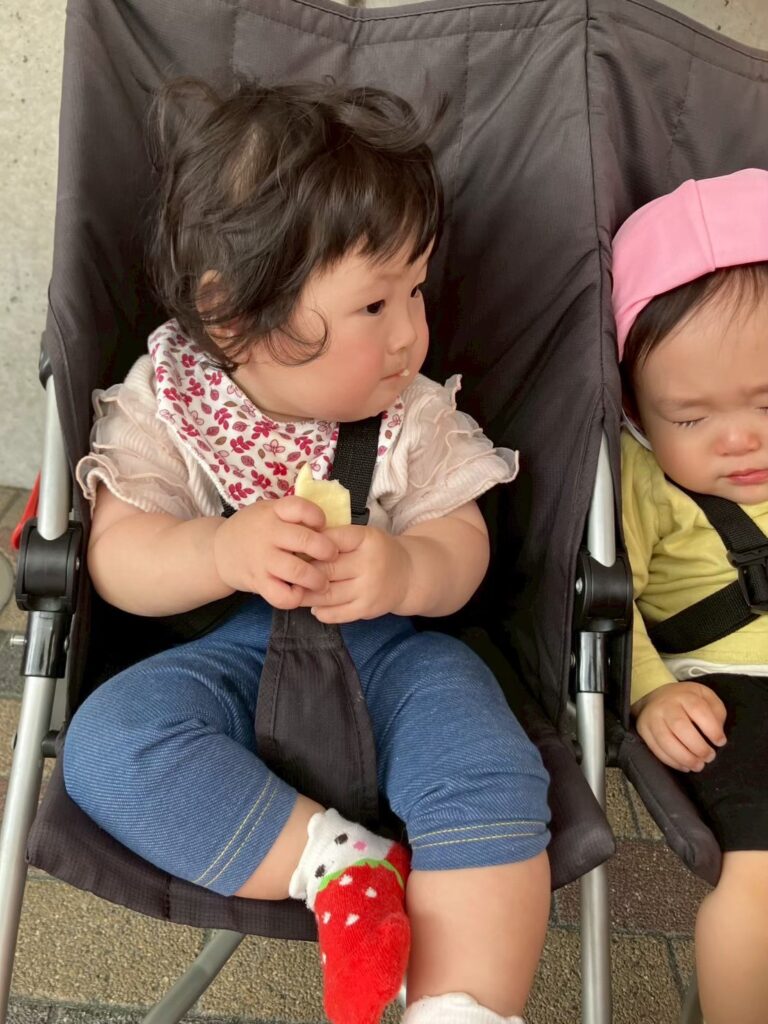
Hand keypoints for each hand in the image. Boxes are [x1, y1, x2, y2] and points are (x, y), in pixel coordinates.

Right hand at [212, 496, 337, 608]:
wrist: (218, 552)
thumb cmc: (254, 530)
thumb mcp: (269, 512)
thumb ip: (294, 516)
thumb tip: (332, 525)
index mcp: (273, 512)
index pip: (300, 508)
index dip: (318, 517)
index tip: (323, 525)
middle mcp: (267, 534)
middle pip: (305, 540)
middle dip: (327, 550)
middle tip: (333, 556)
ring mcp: (262, 559)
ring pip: (297, 571)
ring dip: (317, 579)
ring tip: (323, 581)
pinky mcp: (258, 582)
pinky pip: (282, 595)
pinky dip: (295, 597)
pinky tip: (298, 591)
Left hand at [299, 525, 411, 622]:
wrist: (409, 575)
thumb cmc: (377, 552)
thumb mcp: (363, 536)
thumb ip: (336, 538)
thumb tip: (297, 545)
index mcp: (366, 539)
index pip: (329, 541)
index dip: (308, 546)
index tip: (294, 550)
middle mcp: (369, 564)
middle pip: (325, 569)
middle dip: (303, 573)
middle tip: (288, 573)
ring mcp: (369, 589)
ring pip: (327, 594)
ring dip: (306, 595)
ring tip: (296, 591)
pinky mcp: (367, 609)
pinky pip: (336, 614)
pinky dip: (320, 612)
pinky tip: (314, 606)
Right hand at [633, 681, 726, 771]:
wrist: (658, 697)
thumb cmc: (687, 701)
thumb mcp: (705, 697)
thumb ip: (716, 712)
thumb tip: (717, 734)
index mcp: (684, 695)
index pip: (698, 710)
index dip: (711, 729)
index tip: (720, 741)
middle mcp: (665, 705)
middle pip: (680, 727)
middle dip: (698, 747)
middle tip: (709, 757)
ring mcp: (652, 718)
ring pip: (666, 741)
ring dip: (684, 758)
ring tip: (698, 765)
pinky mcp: (643, 730)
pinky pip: (656, 749)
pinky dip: (672, 762)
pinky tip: (684, 766)